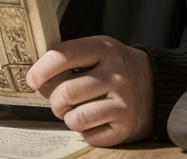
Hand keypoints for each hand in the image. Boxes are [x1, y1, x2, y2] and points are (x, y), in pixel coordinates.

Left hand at [26, 36, 153, 146]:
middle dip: (55, 101)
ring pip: (75, 118)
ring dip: (69, 118)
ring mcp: (123, 101)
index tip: (31, 80)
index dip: (42, 69)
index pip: (65, 55)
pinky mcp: (125, 124)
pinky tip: (96, 120)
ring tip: (79, 110)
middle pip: (65, 93)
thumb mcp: (99, 51)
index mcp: (105, 49)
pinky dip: (86, 132)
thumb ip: (70, 58)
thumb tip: (36, 78)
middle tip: (61, 100)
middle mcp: (116, 74)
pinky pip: (89, 136)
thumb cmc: (116, 68)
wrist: (155, 85)